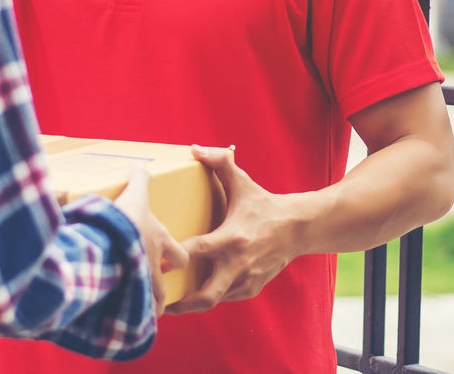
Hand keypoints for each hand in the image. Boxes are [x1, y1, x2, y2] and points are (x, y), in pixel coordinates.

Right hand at [114, 164, 188, 314]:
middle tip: (159, 294)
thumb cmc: (125, 222)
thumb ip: (139, 180)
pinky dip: (125, 318)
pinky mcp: (121, 296)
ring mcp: (137, 283)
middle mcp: (152, 266)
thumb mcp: (134, 196)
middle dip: (162, 292)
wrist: (106, 248)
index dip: (180, 257)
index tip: (178, 261)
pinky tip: (118, 322)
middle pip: (164, 286)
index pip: (181, 255)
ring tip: (141, 314)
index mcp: (161, 241)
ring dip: (146, 308)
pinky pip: (127, 313)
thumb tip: (140, 164)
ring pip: (148, 303)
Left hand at [165, 146, 299, 314]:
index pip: (197, 251)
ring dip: (192, 302)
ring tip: (170, 300)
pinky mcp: (252, 288)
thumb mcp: (242, 182)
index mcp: (232, 237)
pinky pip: (225, 298)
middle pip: (206, 295)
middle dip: (181, 304)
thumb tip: (194, 148)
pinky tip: (194, 292)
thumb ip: (219, 163)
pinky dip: (210, 296)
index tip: (155, 261)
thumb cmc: (264, 204)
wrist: (298, 227)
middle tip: (159, 301)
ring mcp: (247, 279)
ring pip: (214, 301)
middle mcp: (239, 263)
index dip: (175, 258)